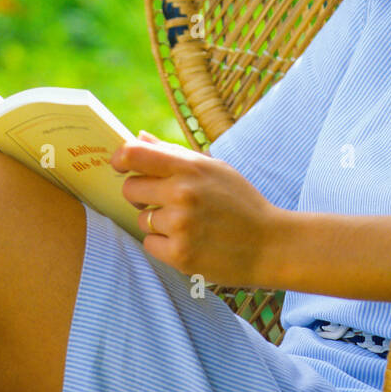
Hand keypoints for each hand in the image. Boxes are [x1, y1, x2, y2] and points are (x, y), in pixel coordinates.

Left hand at [111, 130, 283, 287]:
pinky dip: (164, 244)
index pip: (135, 154)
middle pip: (130, 188)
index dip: (120, 158)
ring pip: (141, 219)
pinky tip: (189, 241)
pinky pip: (150, 244)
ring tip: (187, 224)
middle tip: (162, 200)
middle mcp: (182, 194)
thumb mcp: (215, 169)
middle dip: (141, 194)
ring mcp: (181, 225)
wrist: (270, 244)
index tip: (120, 166)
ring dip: (157, 222)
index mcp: (191, 168)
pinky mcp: (180, 255)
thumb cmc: (241, 202)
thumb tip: (138, 137)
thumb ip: (174, 154)